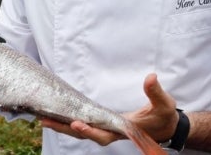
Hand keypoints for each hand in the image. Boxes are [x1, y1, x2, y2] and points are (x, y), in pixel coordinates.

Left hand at [40, 73, 178, 144]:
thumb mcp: (164, 104)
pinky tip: (58, 115)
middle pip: (84, 134)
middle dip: (65, 128)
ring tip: (44, 118)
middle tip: (45, 120)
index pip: (103, 134)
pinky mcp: (103, 123)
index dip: (90, 130)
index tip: (77, 123)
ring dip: (63, 126)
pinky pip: (84, 124)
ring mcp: (106, 129)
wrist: (166, 126)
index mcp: (124, 130)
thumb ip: (156, 92)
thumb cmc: (164, 116)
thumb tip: (150, 78)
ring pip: (81, 131)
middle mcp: (112, 132)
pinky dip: (69, 122)